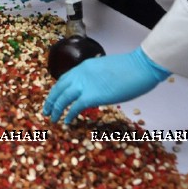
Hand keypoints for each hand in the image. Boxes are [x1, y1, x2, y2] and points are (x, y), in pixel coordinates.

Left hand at [42, 48, 169, 123]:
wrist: (141, 66)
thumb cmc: (131, 69)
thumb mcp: (107, 70)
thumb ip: (96, 78)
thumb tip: (93, 90)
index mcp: (84, 66)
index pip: (64, 79)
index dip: (57, 90)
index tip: (53, 98)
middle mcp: (81, 74)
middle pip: (59, 88)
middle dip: (51, 100)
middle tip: (46, 110)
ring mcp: (85, 84)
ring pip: (63, 98)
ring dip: (56, 109)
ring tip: (52, 119)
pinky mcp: (92, 95)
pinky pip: (75, 107)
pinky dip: (68, 115)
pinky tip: (66, 122)